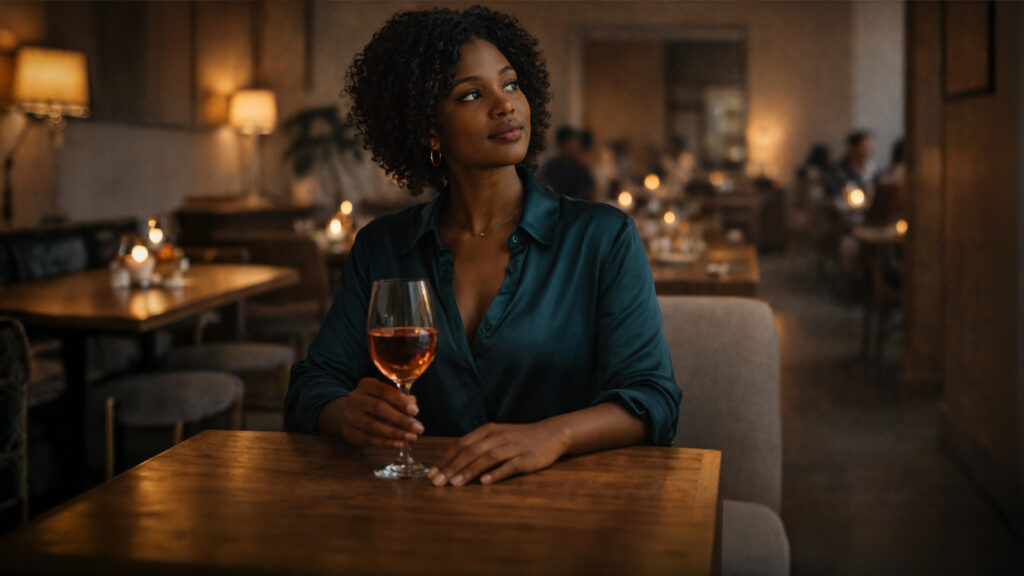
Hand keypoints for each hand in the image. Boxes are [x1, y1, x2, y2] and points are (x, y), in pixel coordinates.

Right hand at [321, 378, 423, 448]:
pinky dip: (386, 443)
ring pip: (373, 426)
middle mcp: (355, 398)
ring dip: (395, 433)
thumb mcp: (384, 396)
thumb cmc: (373, 402)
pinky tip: (399, 444)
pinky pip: (369, 439)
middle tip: (418, 428)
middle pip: (379, 408)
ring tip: (412, 437)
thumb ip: (399, 398)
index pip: (384, 391)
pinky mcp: (349, 432)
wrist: (346, 413)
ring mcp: (350, 416)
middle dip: (401, 419)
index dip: (400, 401)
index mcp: (366, 385)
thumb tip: (413, 404)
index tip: (415, 411)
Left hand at [428, 421, 568, 486]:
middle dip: (452, 467)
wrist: (551, 434)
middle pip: (471, 452)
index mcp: (488, 430)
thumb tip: (453, 463)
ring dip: (469, 471)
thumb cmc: (519, 438)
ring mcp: (513, 447)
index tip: (432, 473)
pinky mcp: (526, 458)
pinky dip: (496, 474)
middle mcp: (498, 436)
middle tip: (437, 482)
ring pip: (487, 458)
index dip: (446, 459)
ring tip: (455, 484)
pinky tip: (484, 482)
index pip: (461, 444)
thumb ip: (477, 446)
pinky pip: (509, 466)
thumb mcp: (497, 436)